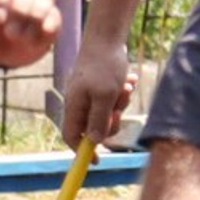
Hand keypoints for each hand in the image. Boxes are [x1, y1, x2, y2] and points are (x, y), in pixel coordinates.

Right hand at [59, 30, 133, 148]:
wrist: (108, 38)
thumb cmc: (105, 66)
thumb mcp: (105, 96)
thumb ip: (99, 119)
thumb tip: (94, 142)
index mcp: (74, 106)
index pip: (71, 137)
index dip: (82, 151)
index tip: (98, 162)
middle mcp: (79, 102)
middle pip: (94, 128)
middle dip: (111, 121)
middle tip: (119, 108)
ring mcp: (89, 94)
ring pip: (108, 113)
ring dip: (120, 105)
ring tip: (125, 87)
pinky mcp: (101, 87)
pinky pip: (114, 100)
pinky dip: (122, 94)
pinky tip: (128, 80)